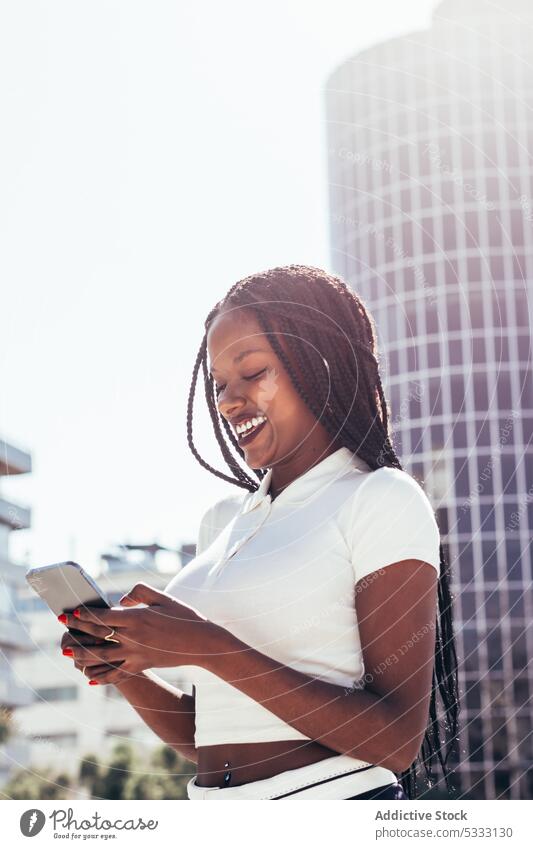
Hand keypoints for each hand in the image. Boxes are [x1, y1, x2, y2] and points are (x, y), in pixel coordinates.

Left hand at [58, 582, 218, 685]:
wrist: (201, 642)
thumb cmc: (184, 616)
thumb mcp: (162, 598)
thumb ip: (139, 592)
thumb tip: (120, 601)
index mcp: (137, 618)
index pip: (103, 616)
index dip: (85, 614)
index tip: (73, 612)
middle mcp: (133, 638)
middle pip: (98, 635)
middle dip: (77, 630)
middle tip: (62, 625)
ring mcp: (136, 654)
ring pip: (102, 657)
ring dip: (82, 655)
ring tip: (68, 652)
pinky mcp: (141, 666)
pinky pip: (117, 674)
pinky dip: (102, 676)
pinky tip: (90, 677)